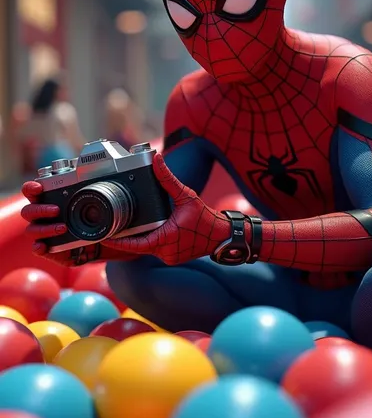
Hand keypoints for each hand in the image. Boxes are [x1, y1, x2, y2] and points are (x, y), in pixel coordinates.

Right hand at [21, 181, 132, 266]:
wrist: (118, 242)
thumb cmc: (115, 215)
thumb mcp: (120, 198)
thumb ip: (126, 182)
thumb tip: (150, 162)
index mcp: (58, 198)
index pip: (36, 190)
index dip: (33, 187)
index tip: (39, 187)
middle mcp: (50, 214)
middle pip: (30, 209)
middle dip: (39, 208)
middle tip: (56, 209)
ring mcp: (50, 233)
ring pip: (33, 229)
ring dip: (44, 228)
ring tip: (63, 227)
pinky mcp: (55, 250)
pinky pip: (40, 249)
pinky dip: (40, 248)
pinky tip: (45, 247)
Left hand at [102, 154, 230, 264]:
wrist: (222, 235)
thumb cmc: (205, 218)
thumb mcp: (186, 196)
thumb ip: (168, 179)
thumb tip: (157, 160)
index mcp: (165, 239)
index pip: (134, 245)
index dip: (118, 242)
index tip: (104, 237)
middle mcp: (165, 252)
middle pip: (138, 246)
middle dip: (127, 237)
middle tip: (112, 227)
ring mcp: (169, 257)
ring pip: (147, 248)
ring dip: (139, 239)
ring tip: (127, 228)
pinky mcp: (173, 257)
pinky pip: (156, 250)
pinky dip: (150, 241)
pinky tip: (147, 231)